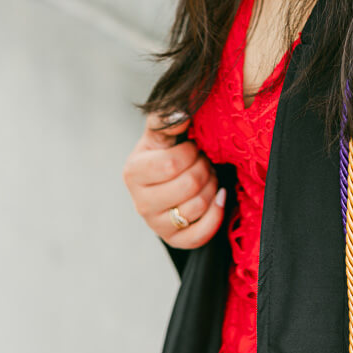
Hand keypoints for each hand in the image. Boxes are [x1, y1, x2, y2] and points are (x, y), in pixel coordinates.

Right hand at [122, 111, 226, 247]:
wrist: (168, 180)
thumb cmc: (165, 153)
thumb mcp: (163, 134)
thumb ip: (167, 119)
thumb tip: (179, 112)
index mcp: (133, 172)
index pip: (171, 164)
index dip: (190, 153)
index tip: (191, 147)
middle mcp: (140, 202)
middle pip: (188, 185)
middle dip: (204, 168)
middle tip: (204, 161)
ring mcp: (156, 224)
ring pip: (197, 206)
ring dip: (212, 187)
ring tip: (208, 177)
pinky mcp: (174, 240)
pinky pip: (201, 234)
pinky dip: (216, 213)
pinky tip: (218, 197)